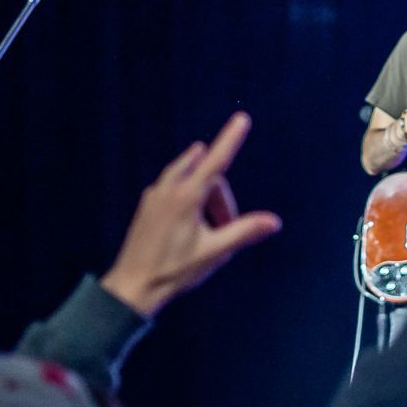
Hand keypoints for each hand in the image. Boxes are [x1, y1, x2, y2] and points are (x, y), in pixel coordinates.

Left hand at [101, 112, 282, 318]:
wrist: (132, 287)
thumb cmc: (174, 271)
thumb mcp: (214, 252)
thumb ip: (244, 232)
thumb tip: (274, 222)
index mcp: (186, 197)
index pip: (216, 160)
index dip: (231, 139)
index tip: (242, 119)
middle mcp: (168, 190)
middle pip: (207, 176)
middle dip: (221, 197)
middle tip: (226, 228)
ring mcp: (154, 196)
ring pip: (188, 178)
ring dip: (206, 194)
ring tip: (210, 226)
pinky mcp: (147, 206)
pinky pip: (174, 187)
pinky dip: (190, 197)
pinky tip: (189, 225)